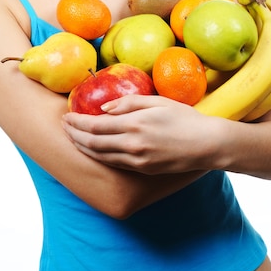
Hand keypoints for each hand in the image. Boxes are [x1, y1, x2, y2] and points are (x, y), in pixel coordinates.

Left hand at [62, 95, 221, 174]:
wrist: (207, 144)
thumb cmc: (184, 117)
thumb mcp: (157, 101)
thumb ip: (129, 102)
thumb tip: (104, 107)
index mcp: (135, 124)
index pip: (95, 126)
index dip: (77, 122)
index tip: (66, 116)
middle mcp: (133, 145)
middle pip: (93, 144)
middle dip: (74, 135)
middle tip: (63, 127)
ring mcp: (138, 161)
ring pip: (101, 157)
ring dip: (83, 148)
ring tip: (72, 138)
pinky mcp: (143, 170)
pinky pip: (114, 164)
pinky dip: (99, 156)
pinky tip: (93, 149)